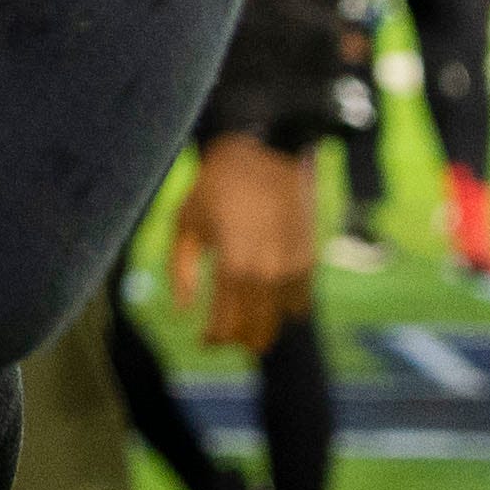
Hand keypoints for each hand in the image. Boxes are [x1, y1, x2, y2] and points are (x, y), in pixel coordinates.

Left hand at [165, 136, 315, 351]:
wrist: (265, 149)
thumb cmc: (216, 184)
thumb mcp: (185, 222)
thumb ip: (181, 271)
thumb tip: (183, 311)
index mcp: (233, 267)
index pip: (225, 326)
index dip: (213, 339)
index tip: (204, 340)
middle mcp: (266, 274)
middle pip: (255, 331)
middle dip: (238, 341)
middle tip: (225, 338)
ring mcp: (292, 268)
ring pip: (280, 322)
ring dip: (263, 329)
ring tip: (247, 326)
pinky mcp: (309, 258)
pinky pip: (301, 303)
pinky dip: (286, 311)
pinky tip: (270, 305)